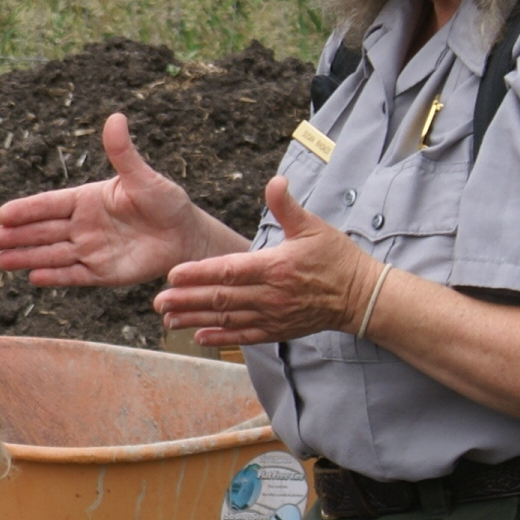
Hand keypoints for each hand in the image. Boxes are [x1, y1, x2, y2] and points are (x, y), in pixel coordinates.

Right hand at [0, 114, 222, 286]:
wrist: (186, 237)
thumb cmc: (167, 202)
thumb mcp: (143, 177)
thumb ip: (123, 153)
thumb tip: (115, 117)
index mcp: (87, 200)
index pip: (50, 205)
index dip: (27, 209)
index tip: (2, 213)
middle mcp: (83, 226)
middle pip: (43, 231)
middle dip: (16, 236)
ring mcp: (90, 250)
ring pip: (52, 254)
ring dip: (26, 257)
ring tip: (0, 261)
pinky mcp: (102, 273)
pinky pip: (74, 275)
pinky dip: (54, 277)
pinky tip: (33, 278)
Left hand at [156, 176, 382, 346]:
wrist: (361, 296)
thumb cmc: (336, 258)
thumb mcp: (313, 226)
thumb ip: (287, 206)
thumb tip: (275, 182)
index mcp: (275, 267)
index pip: (230, 270)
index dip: (199, 273)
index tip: (173, 274)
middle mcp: (270, 295)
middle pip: (221, 299)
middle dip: (187, 300)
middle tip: (158, 301)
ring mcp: (273, 316)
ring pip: (228, 319)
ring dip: (195, 320)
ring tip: (167, 319)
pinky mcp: (277, 330)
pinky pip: (244, 336)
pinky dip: (220, 338)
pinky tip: (197, 336)